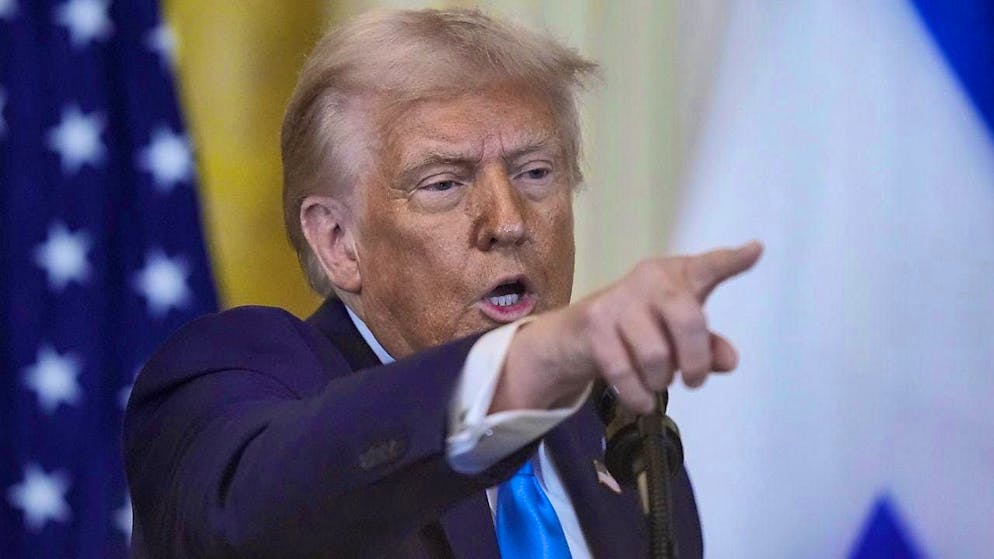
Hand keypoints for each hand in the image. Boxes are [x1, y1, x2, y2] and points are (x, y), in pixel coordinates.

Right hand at [494, 241, 762, 414]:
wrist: (574, 336)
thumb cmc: (638, 330)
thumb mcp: (676, 337)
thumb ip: (707, 346)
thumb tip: (729, 361)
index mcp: (676, 276)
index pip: (708, 266)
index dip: (731, 261)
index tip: (755, 251)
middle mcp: (649, 279)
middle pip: (688, 320)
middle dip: (695, 360)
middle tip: (693, 380)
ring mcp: (619, 300)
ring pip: (656, 354)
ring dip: (661, 380)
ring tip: (657, 382)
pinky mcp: (594, 325)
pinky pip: (625, 372)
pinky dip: (639, 395)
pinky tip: (642, 399)